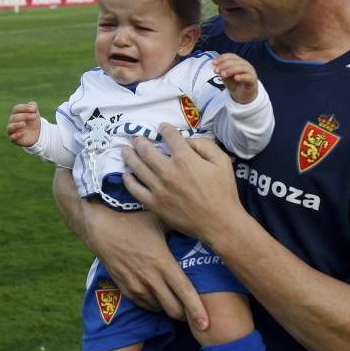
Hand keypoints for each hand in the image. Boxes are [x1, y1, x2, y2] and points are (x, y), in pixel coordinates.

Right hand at [7, 101, 40, 146]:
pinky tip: (22, 133)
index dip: (25, 108)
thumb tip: (32, 104)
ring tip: (24, 124)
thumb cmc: (33, 122)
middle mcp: (12, 122)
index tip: (34, 109)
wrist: (36, 134)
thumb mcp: (35, 113)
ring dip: (16, 125)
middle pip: (14, 117)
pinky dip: (16, 135)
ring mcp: (12, 131)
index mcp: (16, 114)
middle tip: (35, 116)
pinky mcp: (14, 139)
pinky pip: (12, 137)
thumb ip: (33, 107)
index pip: (16, 109)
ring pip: (10, 127)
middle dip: (25, 116)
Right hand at [82, 199, 208, 330]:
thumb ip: (179, 229)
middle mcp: (151, 279)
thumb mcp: (160, 222)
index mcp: (163, 263)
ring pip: (160, 309)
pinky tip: (159, 293)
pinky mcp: (126, 290)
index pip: (185, 292)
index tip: (206, 325)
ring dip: (169, 308)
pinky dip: (155, 304)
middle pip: (174, 310)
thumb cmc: (133, 222)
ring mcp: (137, 287)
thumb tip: (198, 228)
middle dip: (186, 315)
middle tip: (194, 312)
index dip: (197, 310)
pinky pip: (146, 305)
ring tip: (176, 300)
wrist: (102, 230)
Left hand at [122, 124, 245, 243]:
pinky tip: (126, 175)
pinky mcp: (154, 204)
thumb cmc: (224, 191)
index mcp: (185, 159)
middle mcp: (168, 171)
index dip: (165, 129)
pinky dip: (129, 180)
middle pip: (146, 150)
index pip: (169, 136)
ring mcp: (158, 188)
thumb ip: (204, 145)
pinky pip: (135, 190)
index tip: (162, 127)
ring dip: (129, 156)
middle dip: (140, 141)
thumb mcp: (222, 161)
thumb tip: (186, 141)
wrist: (219, 223)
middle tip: (137, 139)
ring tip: (126, 150)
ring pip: (137, 167)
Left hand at [214, 53, 257, 103]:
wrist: (243, 95)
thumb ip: (222, 71)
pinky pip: (248, 77)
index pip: (231, 56)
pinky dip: (242, 76)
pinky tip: (236, 78)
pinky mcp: (253, 80)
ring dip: (231, 70)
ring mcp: (250, 72)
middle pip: (235, 61)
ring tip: (223, 75)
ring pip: (241, 68)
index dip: (222, 58)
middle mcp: (245, 65)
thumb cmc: (235, 84)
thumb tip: (216, 66)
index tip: (213, 63)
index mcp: (238, 61)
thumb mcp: (226, 77)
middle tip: (216, 71)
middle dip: (224, 65)